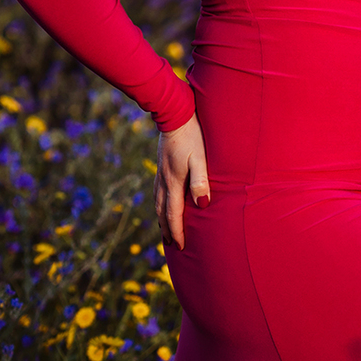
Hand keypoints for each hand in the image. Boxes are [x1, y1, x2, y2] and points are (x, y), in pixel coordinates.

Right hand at [155, 114, 210, 250]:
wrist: (175, 114)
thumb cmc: (193, 136)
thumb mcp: (200, 158)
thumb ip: (200, 181)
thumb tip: (202, 205)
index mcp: (173, 181)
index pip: (174, 214)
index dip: (177, 232)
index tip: (181, 247)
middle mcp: (164, 180)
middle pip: (163, 212)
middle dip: (167, 230)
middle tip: (173, 246)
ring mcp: (160, 173)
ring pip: (158, 202)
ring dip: (162, 219)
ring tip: (165, 231)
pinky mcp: (161, 166)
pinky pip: (158, 192)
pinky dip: (160, 204)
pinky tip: (163, 204)